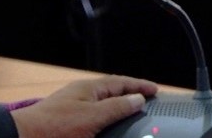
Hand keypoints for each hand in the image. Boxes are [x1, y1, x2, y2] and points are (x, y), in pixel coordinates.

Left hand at [10, 75, 157, 137]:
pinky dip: (106, 120)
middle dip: (130, 94)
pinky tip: (109, 129)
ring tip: (133, 115)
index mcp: (88, 89)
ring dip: (119, 108)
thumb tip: (138, 99)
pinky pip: (94, 118)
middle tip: (148, 100)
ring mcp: (74, 109)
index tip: (156, 90)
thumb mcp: (91, 116)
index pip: (120, 82)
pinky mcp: (68, 124)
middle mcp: (82, 96)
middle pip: (112, 91)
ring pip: (103, 105)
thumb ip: (116, 107)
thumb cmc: (55, 127)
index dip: (139, 85)